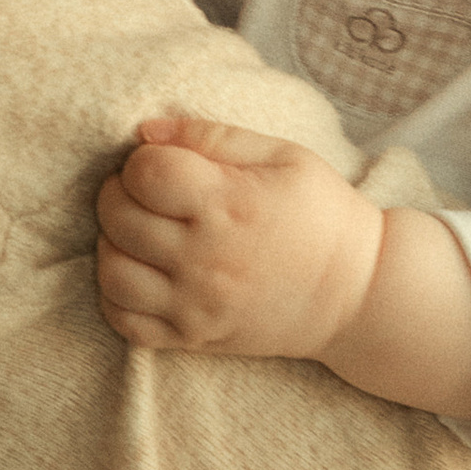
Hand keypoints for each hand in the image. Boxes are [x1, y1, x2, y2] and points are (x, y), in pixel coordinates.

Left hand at [95, 113, 381, 355]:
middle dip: (119, 194)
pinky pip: (125, 322)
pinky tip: (141, 274)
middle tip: (145, 193)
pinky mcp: (194, 337)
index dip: (141, 161)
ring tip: (139, 233)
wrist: (358, 292)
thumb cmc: (321, 214)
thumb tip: (145, 132)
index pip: (145, 173)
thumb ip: (212, 135)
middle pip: (118, 218)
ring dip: (113, 244)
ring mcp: (197, 304)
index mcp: (230, 204)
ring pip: (112, 272)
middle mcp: (207, 258)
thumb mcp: (282, 155)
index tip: (162, 164)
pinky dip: (117, 297)